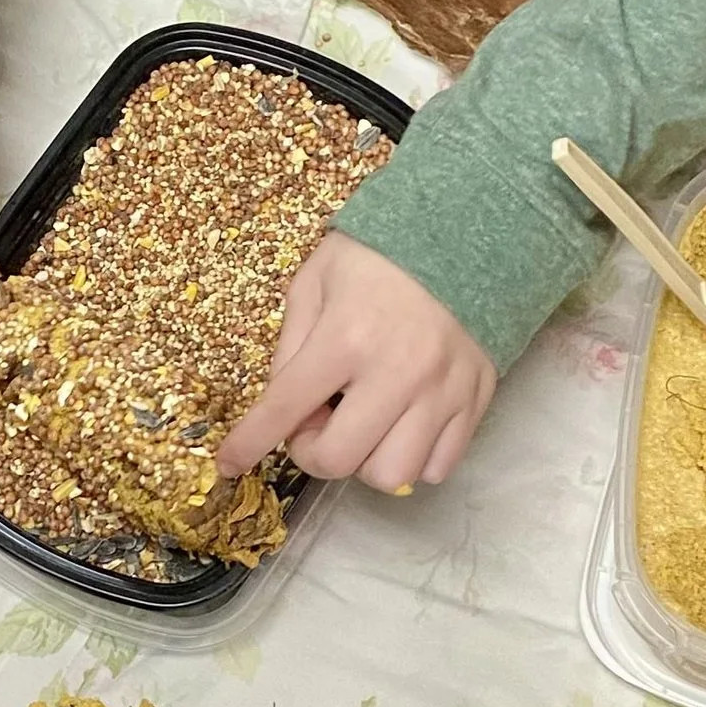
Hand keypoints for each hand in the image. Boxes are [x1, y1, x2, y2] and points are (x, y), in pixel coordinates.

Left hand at [218, 229, 495, 491]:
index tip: (229, 463)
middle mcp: (396, 372)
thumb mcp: (316, 281)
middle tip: (315, 421)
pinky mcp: (475, 399)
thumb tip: (281, 406)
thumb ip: (291, 345)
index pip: (284, 409)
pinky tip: (402, 426)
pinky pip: (439, 466)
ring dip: (364, 462)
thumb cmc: (379, 254)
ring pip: (393, 476)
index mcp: (345, 337)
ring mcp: (441, 391)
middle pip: (339, 460)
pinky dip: (413, 459)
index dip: (249, 444)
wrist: (465, 231)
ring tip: (363, 426)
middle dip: (311, 453)